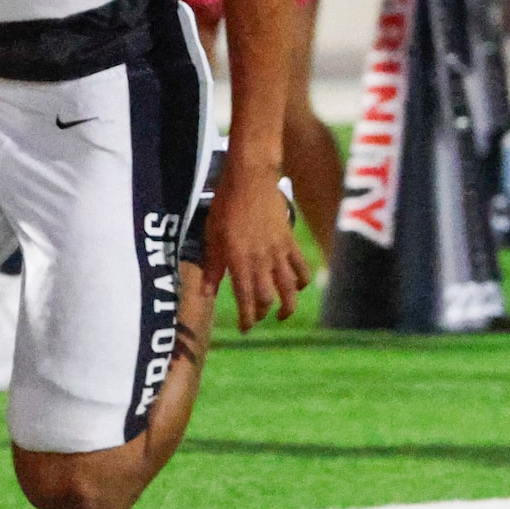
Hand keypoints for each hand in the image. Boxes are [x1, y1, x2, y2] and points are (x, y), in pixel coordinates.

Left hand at [204, 165, 306, 333]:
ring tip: (283, 312)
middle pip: (268, 298)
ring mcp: (278, 252)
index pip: (246, 300)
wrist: (251, 179)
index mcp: (239, 262)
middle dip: (263, 313)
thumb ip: (212, 267)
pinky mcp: (289, 241)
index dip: (247, 319)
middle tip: (256, 318)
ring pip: (290, 288)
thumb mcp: (212, 237)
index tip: (245, 329)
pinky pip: (301, 266)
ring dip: (288, 305)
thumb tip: (206, 293)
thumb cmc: (225, 206)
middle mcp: (261, 261)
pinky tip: (298, 286)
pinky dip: (302, 280)